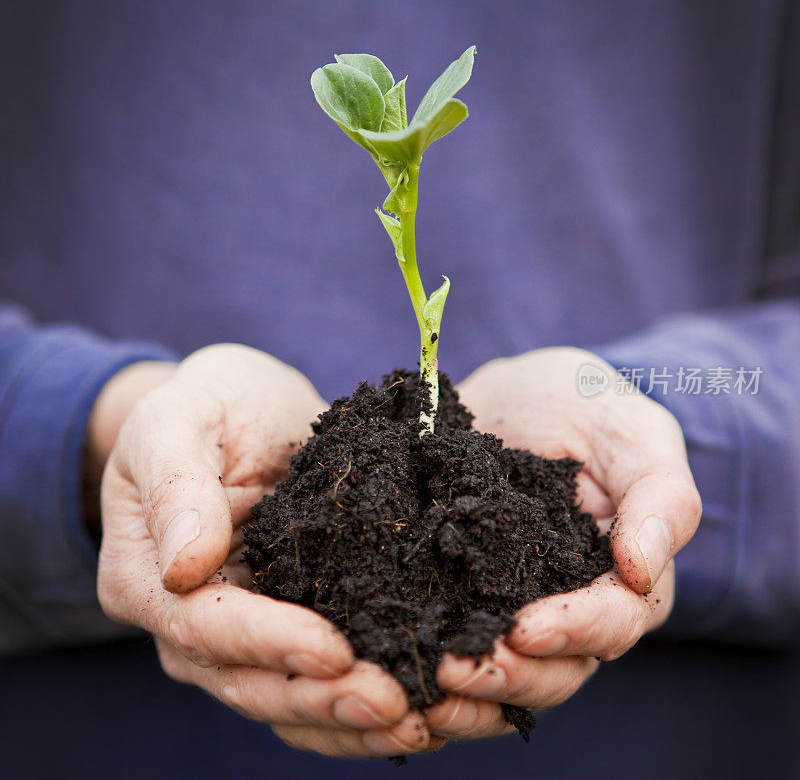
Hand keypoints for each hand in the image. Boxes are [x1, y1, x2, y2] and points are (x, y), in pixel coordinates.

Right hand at [95, 344, 437, 757]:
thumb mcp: (176, 420)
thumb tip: (185, 566)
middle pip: (251, 682)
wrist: (243, 407)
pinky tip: (419, 706)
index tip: (334, 652)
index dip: (270, 644)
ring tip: (419, 721)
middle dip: (322, 699)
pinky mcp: (291, 623)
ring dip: (351, 720)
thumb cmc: (207, 403)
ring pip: (289, 698)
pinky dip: (362, 703)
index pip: (206, 627)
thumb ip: (174, 484)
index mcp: (148, 576)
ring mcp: (241, 632)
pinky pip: (319, 680)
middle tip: (395, 706)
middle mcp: (189, 623)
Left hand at [424, 347, 700, 738]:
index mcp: (622, 577)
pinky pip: (457, 646)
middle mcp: (571, 606)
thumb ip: (660, 497)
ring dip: (468, 693)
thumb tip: (640, 571)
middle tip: (455, 670)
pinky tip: (402, 684)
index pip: (611, 622)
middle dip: (508, 675)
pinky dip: (433, 677)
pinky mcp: (463, 596)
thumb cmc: (589, 406)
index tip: (523, 629)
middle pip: (555, 668)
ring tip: (425, 690)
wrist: (517, 393)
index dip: (573, 632)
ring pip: (504, 674)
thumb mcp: (634, 433)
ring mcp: (513, 606)